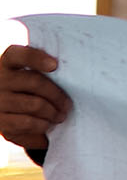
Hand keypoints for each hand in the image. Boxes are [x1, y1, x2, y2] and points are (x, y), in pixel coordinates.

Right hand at [0, 45, 69, 160]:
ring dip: (53, 112)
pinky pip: (28, 122)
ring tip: (60, 116)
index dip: (36, 58)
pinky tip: (47, 124)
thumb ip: (44, 70)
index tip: (54, 65)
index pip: (18, 55)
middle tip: (68, 105)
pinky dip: (43, 124)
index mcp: (7, 63)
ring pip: (35, 104)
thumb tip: (64, 69)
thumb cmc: (28, 90)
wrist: (6, 111)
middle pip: (35, 82)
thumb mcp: (30, 75)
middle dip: (57, 95)